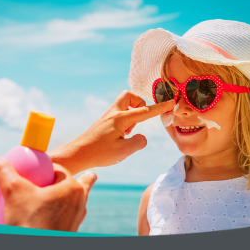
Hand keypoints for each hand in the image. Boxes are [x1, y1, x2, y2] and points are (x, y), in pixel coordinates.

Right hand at [0, 157, 96, 231]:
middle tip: (48, 181)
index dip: (44, 168)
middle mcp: (79, 203)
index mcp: (73, 188)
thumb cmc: (31, 223)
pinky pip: (66, 217)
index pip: (58, 169)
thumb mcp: (13, 193)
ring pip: (70, 202)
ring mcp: (76, 219)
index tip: (32, 172)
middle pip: (68, 184)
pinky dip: (58, 214)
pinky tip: (49, 216)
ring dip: (62, 197)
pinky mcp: (69, 232)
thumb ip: (4, 173)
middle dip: (61, 181)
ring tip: (56, 196)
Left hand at [48, 90, 174, 173]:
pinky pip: (118, 114)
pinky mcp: (104, 122)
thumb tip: (142, 137)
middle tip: (139, 120)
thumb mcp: (123, 151)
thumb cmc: (99, 153)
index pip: (145, 111)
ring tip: (128, 133)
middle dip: (139, 103)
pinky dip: (125, 121)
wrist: (78, 154)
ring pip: (123, 104)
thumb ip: (138, 142)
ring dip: (132, 114)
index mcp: (120, 118)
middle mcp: (113, 114)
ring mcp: (107, 117)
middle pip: (129, 96)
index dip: (160, 107)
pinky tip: (120, 136)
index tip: (172, 101)